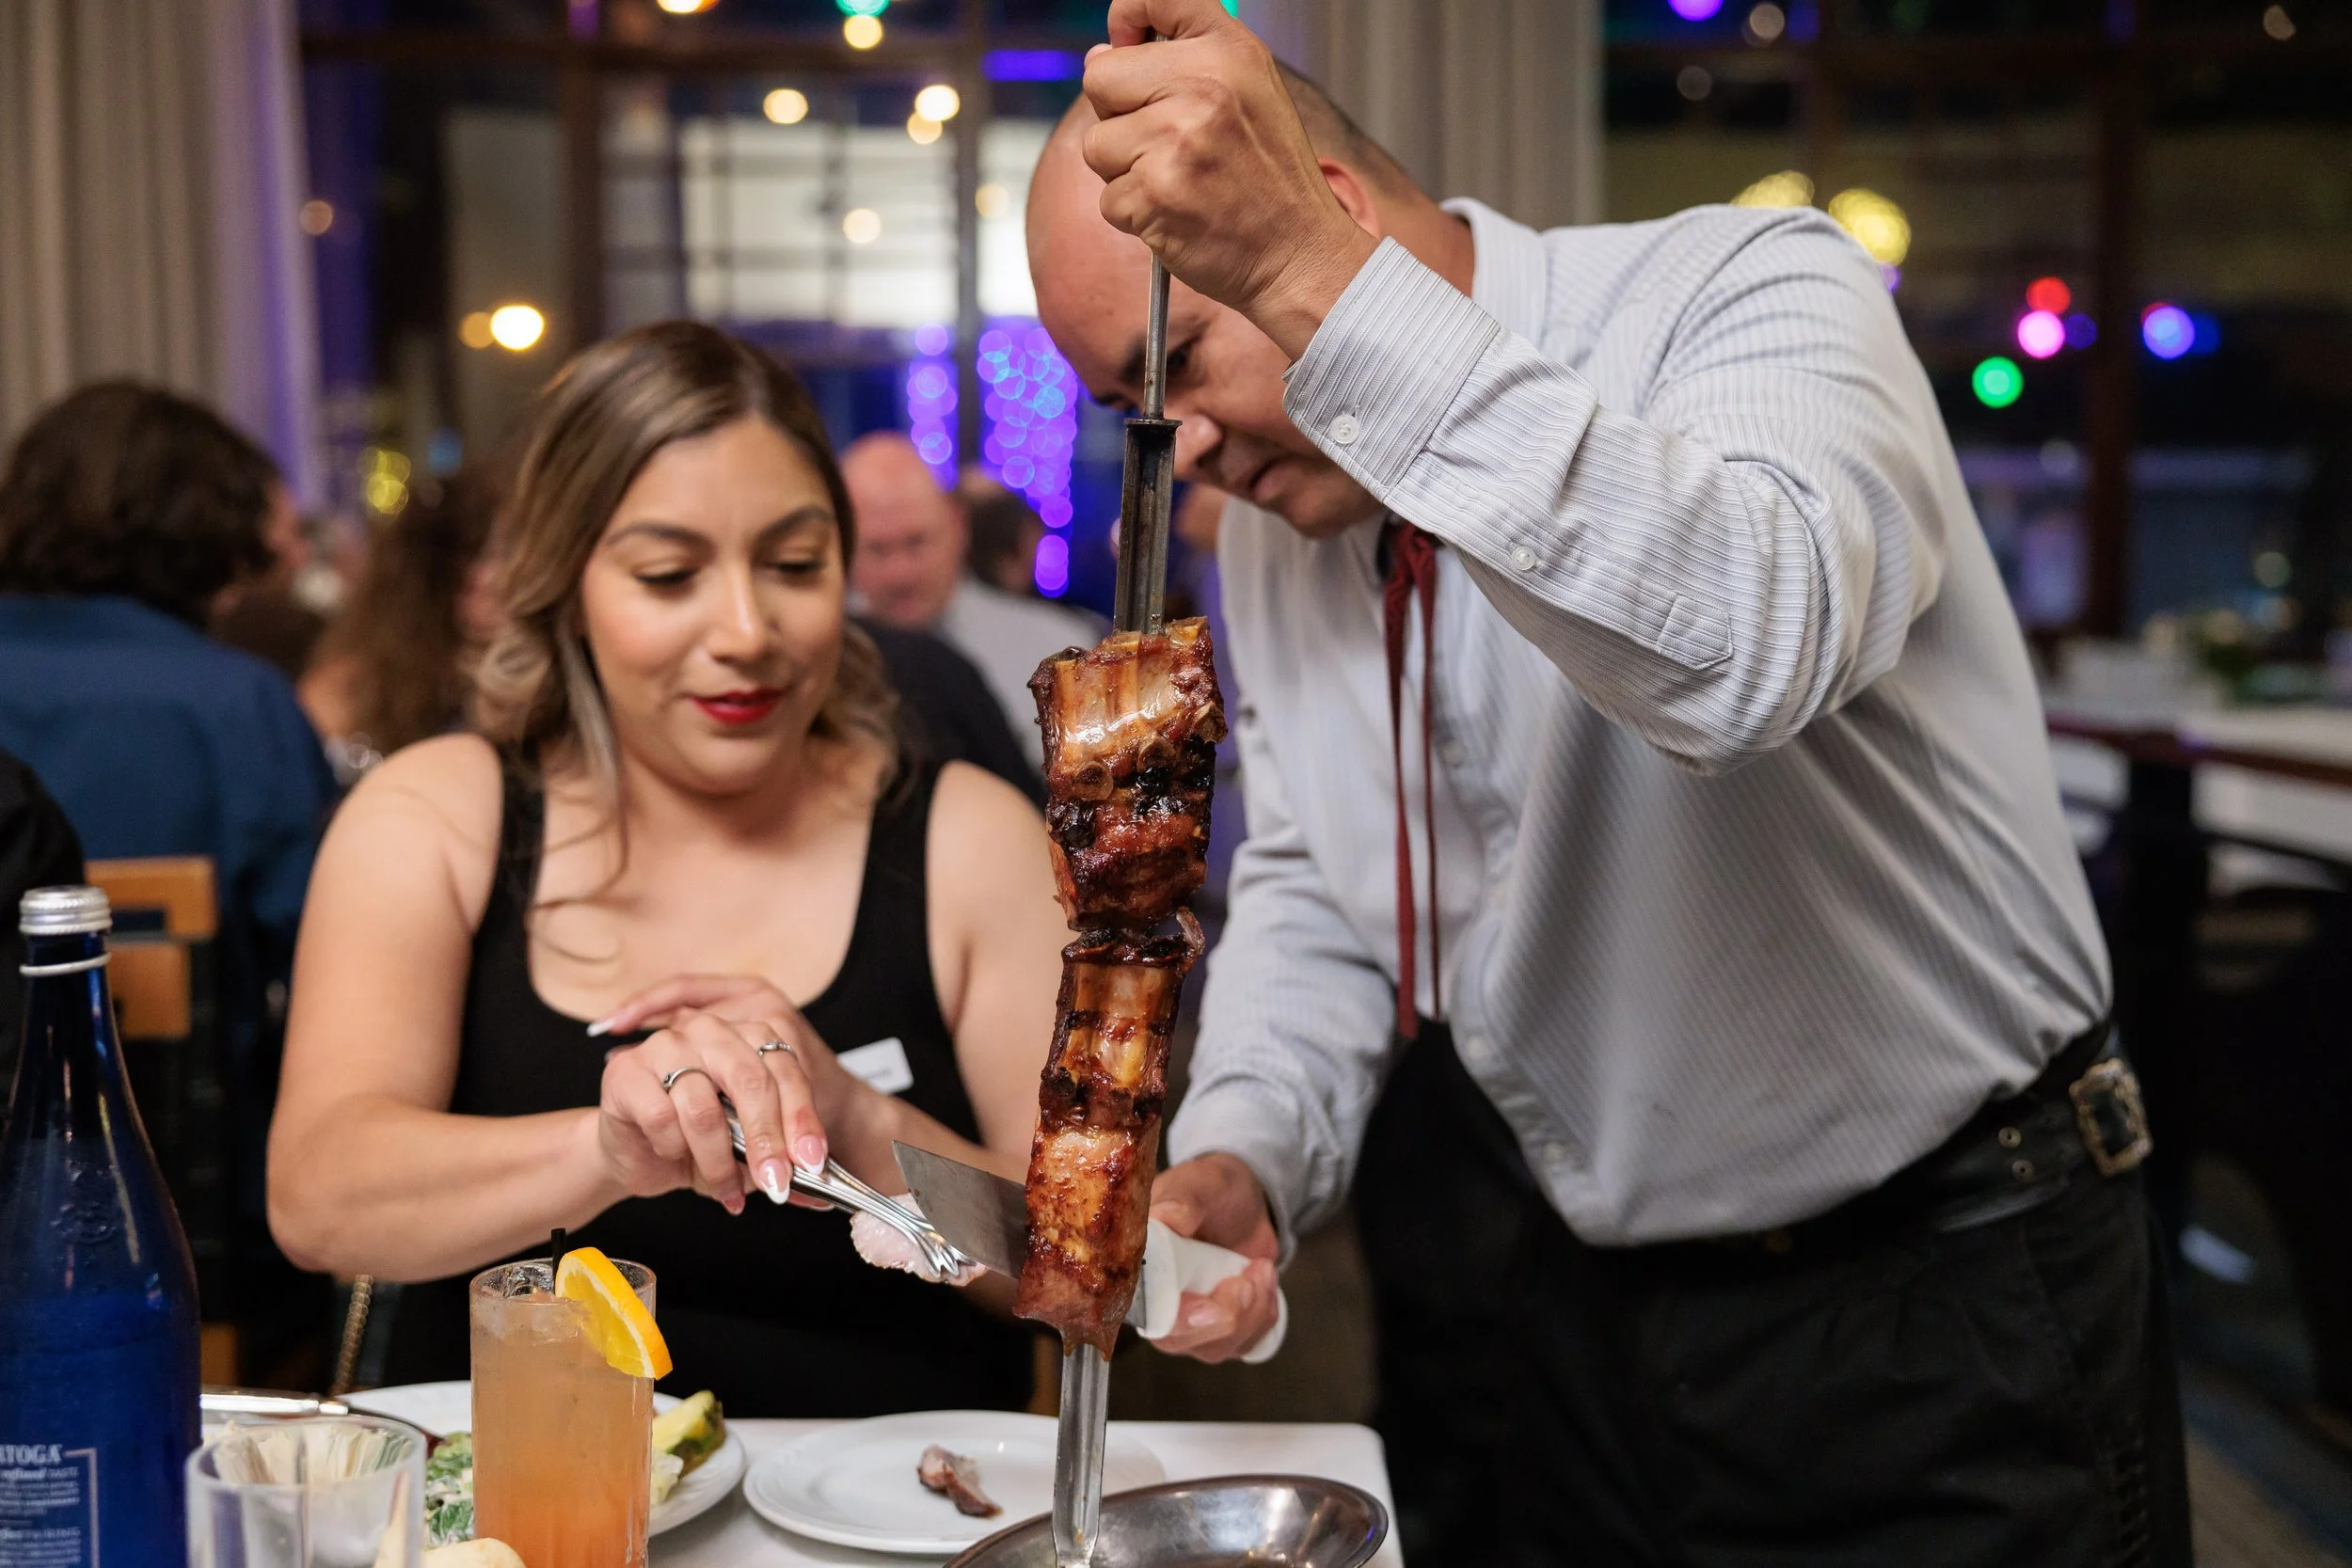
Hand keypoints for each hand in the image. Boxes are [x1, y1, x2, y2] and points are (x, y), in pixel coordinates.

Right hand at [592, 975, 864, 1215]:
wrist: (636, 1153)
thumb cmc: (697, 1143)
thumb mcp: (747, 1150)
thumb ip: (781, 1159)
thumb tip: (818, 1188)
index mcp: (746, 1037)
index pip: (784, 1071)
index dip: (802, 1118)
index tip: (812, 1161)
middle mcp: (709, 1031)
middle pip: (751, 1081)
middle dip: (767, 1140)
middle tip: (775, 1183)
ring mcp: (665, 1045)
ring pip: (705, 1109)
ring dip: (718, 1161)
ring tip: (724, 1188)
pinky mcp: (627, 1071)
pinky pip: (663, 1118)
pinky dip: (674, 1149)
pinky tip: (674, 1155)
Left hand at [1083, 0, 1380, 357]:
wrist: (1299, 254)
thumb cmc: (1273, 179)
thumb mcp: (1252, 90)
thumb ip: (1184, 60)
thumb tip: (1104, 55)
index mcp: (1229, 52)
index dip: (1127, 19)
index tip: (1126, 43)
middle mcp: (1203, 87)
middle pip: (1100, 78)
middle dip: (1118, 115)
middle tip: (1168, 143)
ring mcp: (1175, 141)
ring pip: (1097, 144)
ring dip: (1125, 171)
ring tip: (1179, 181)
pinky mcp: (1154, 194)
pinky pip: (1107, 197)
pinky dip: (1135, 213)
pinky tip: (1177, 212)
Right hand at [1147, 1152, 1280, 1362]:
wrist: (1245, 1202)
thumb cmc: (1212, 1189)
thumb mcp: (1199, 1182)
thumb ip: (1182, 1201)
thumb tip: (1164, 1217)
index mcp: (1140, 1268)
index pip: (1143, 1313)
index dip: (1178, 1319)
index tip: (1209, 1308)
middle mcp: (1157, 1302)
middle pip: (1180, 1340)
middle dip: (1225, 1317)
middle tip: (1247, 1282)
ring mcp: (1190, 1321)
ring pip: (1218, 1347)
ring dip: (1252, 1311)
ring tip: (1260, 1267)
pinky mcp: (1221, 1330)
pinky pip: (1246, 1343)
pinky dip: (1265, 1313)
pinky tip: (1262, 1280)